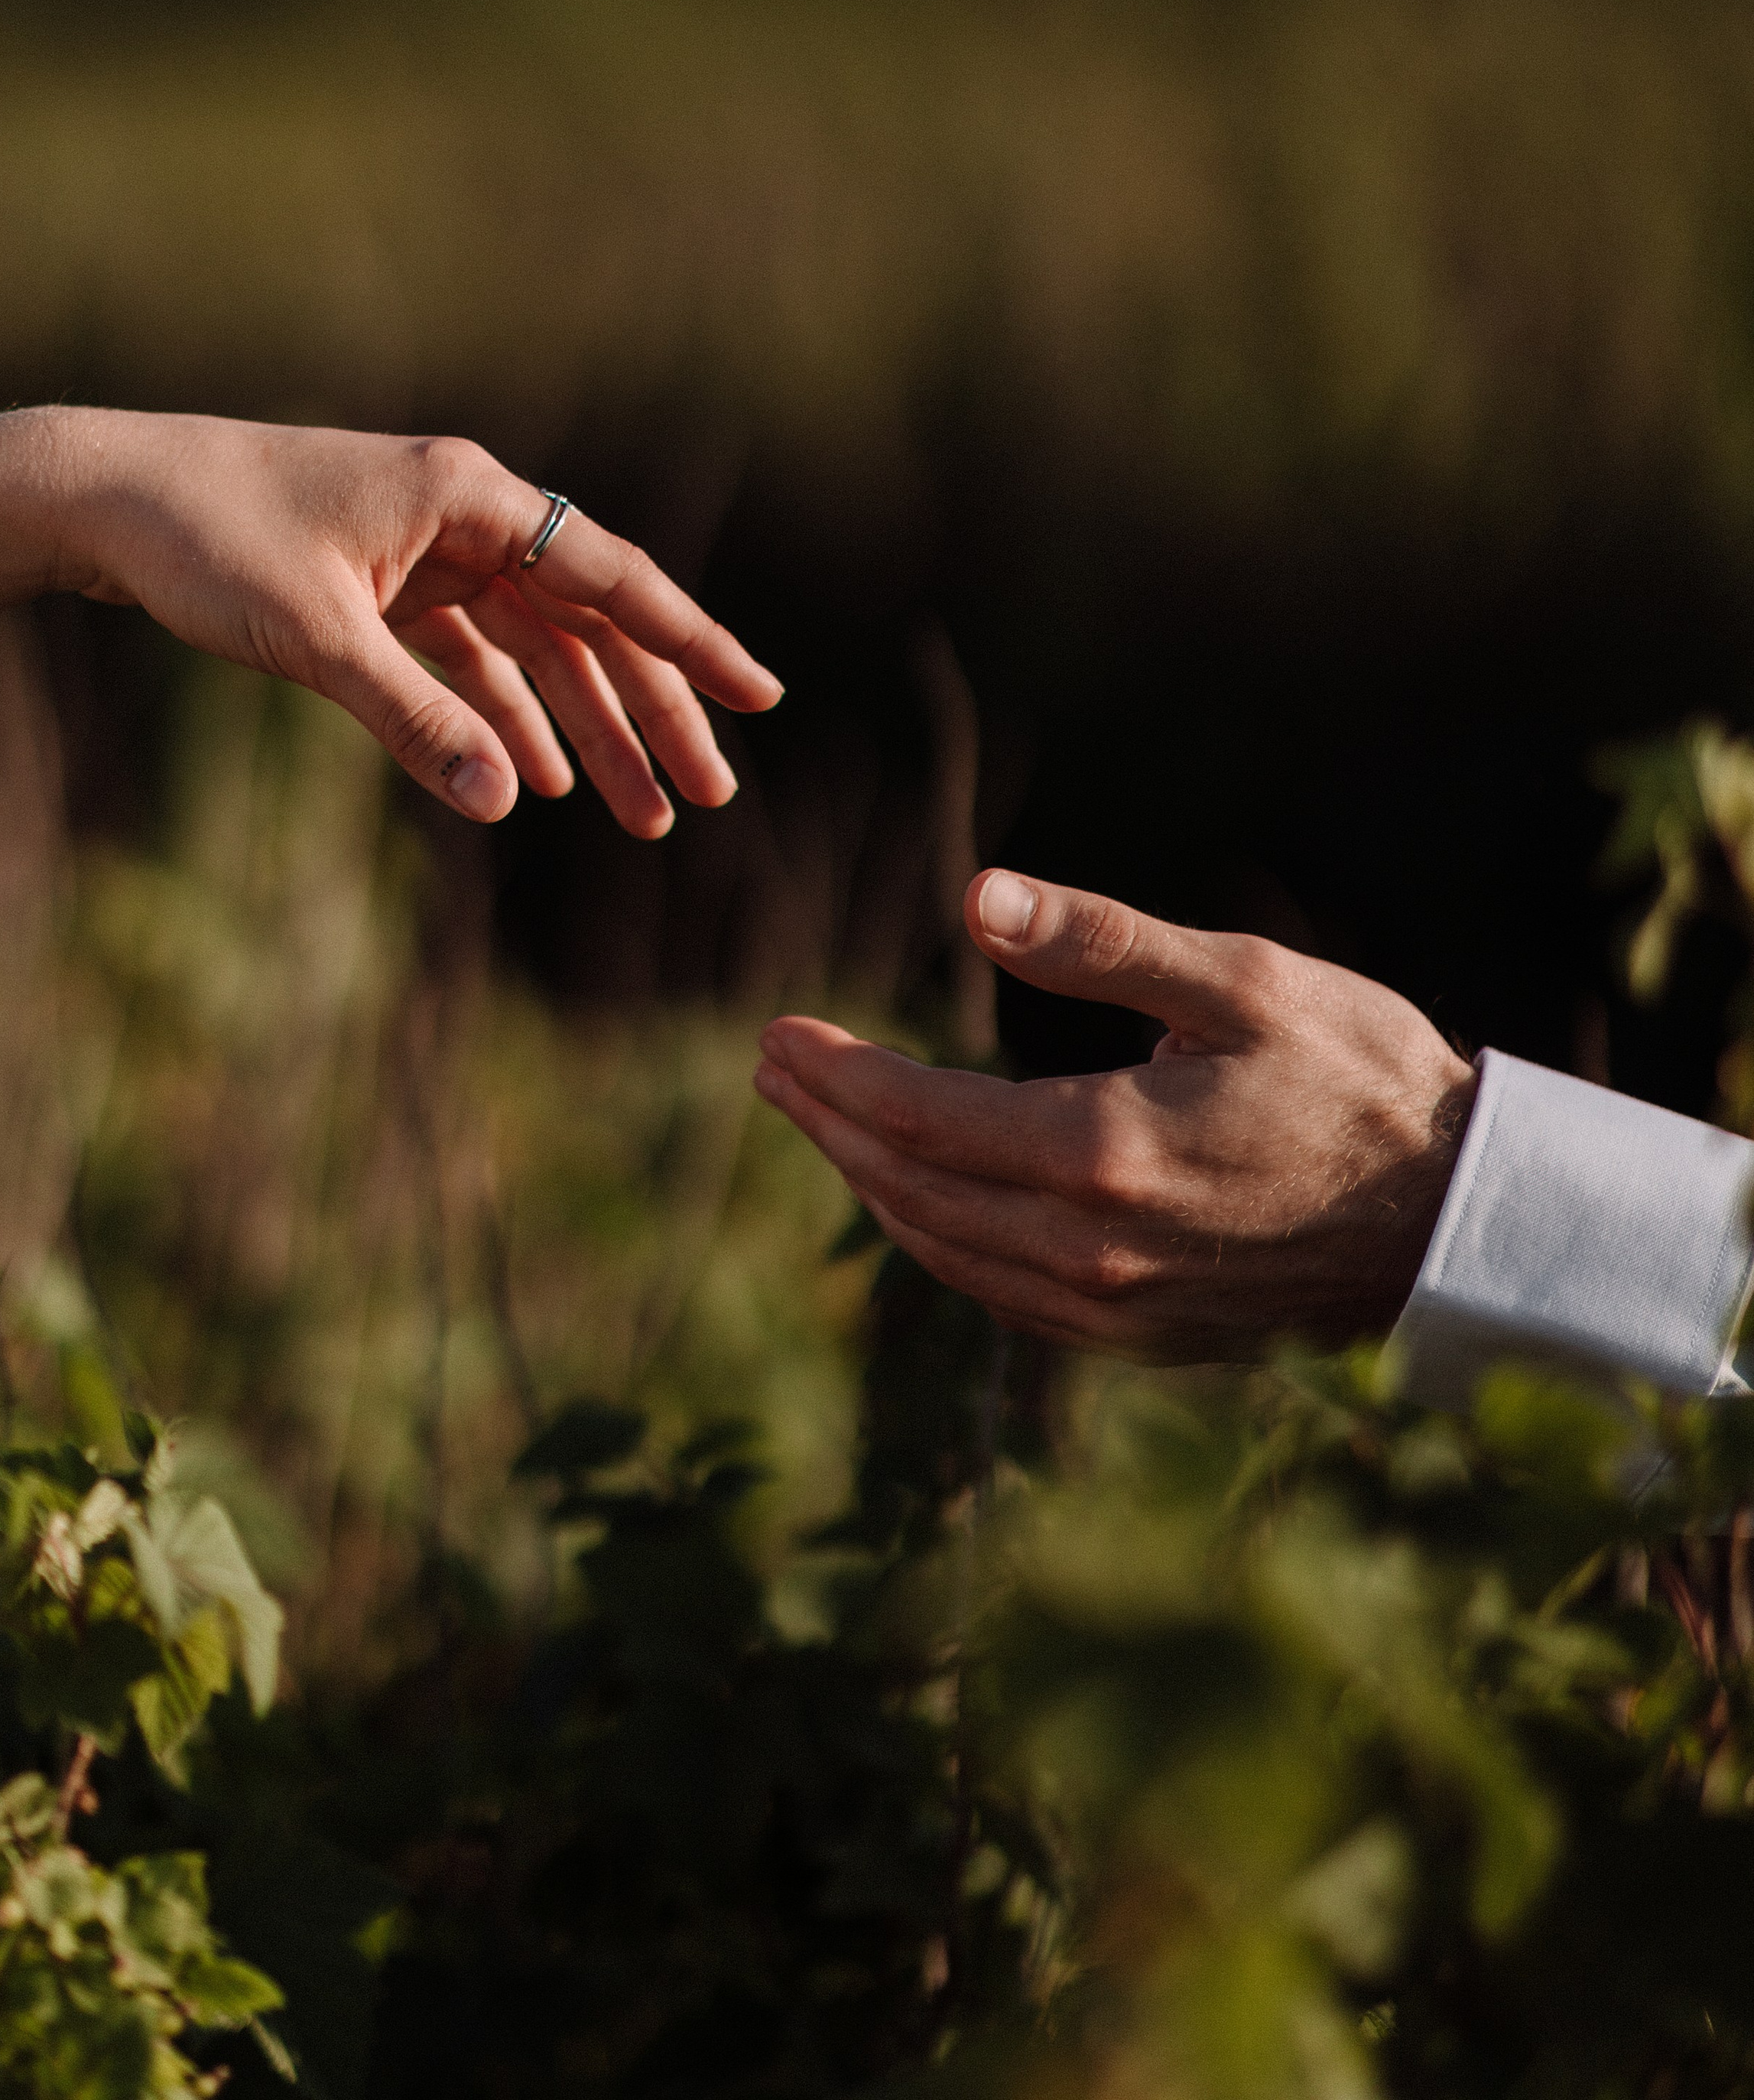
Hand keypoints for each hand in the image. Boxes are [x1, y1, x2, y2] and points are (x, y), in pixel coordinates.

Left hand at [61, 412, 780, 831]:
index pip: (611, 577)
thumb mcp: (316, 639)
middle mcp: (462, 515)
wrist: (99, 496)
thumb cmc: (204, 540)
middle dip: (650, 714)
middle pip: (588, 622)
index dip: (692, 645)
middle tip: (704, 800)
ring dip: (583, 731)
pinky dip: (503, 719)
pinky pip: (470, 660)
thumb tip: (504, 805)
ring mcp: (424, 551)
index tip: (760, 698)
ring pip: (535, 649)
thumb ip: (416, 720)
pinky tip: (533, 782)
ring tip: (639, 816)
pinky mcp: (382, 586)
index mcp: (467, 496)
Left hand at [754, 870, 1474, 1359]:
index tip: (776, 1034)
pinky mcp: (1141, 1338)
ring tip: (828, 1128)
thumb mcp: (1240, 980)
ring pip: (948, 1250)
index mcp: (1100, 1152)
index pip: (917, 1117)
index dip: (836, 1075)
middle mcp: (1089, 1247)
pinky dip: (944, 1242)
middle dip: (831, 1127)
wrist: (1457, 1217)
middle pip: (911, 1189)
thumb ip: (1101, 941)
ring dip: (875, 1185)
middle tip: (776, 1072)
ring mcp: (1112, 1307)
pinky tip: (925, 1203)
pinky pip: (1003, 1295)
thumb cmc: (1359, 1077)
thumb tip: (977, 896)